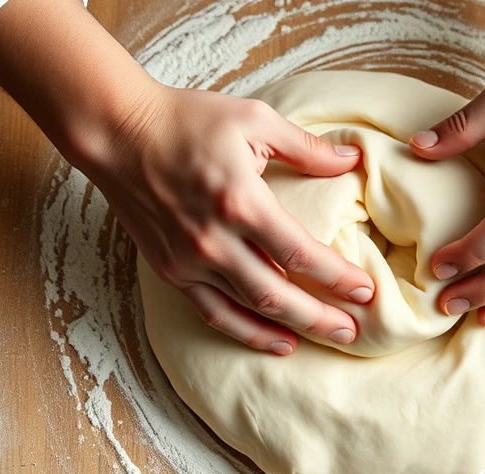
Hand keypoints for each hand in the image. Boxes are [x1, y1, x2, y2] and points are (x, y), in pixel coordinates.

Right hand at [81, 86, 374, 354]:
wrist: (119, 133)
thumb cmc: (187, 120)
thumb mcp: (254, 120)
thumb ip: (306, 147)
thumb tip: (352, 159)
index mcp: (239, 201)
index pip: (300, 253)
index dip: (337, 277)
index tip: (366, 290)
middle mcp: (213, 240)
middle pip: (278, 294)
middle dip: (321, 316)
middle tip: (355, 331)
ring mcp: (189, 260)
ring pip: (248, 309)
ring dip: (292, 329)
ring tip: (329, 337)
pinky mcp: (171, 271)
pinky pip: (214, 313)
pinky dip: (247, 332)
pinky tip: (278, 342)